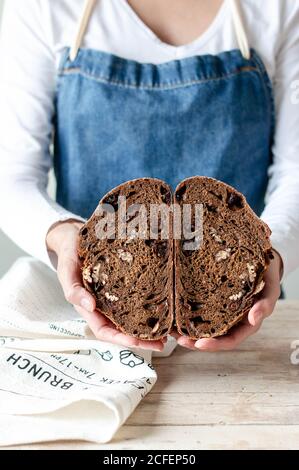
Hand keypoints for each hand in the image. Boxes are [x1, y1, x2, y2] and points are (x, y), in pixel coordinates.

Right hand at [46, 220, 164, 351]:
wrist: (74, 238)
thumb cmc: (69, 256)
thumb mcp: (67, 271)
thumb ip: (73, 290)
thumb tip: (90, 306)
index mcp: (89, 308)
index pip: (104, 331)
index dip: (119, 338)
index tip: (136, 342)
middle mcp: (104, 306)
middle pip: (123, 329)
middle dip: (141, 339)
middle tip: (161, 343)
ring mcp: (116, 296)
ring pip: (133, 317)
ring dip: (149, 327)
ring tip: (167, 332)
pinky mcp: (125, 284)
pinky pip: (138, 298)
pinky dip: (150, 306)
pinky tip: (164, 308)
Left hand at [173, 250, 282, 350]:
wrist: (262, 260)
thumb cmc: (267, 277)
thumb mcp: (271, 290)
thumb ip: (265, 305)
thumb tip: (254, 319)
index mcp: (245, 324)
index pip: (230, 340)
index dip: (215, 345)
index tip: (199, 344)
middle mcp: (231, 321)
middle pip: (212, 337)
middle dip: (194, 341)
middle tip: (178, 339)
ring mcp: (220, 311)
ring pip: (202, 325)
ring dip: (187, 330)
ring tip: (171, 329)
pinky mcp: (211, 299)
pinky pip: (198, 308)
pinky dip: (186, 312)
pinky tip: (173, 310)